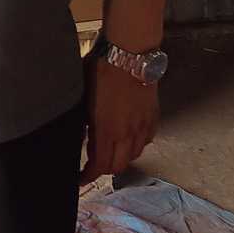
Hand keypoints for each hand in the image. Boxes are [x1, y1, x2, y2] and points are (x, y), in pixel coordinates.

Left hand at [81, 57, 159, 182]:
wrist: (130, 53)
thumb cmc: (101, 69)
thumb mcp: (84, 95)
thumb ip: (84, 119)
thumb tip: (84, 133)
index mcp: (106, 130)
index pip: (98, 166)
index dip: (88, 176)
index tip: (80, 179)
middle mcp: (126, 134)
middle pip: (117, 166)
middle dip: (104, 170)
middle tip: (93, 164)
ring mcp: (142, 127)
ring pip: (133, 155)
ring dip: (121, 157)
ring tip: (110, 150)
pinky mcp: (154, 118)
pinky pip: (146, 140)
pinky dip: (136, 144)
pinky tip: (128, 136)